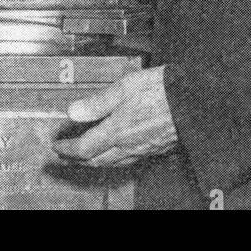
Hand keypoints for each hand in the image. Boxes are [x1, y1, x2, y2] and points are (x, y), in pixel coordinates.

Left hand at [53, 66, 177, 166]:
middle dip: (77, 160)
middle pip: (97, 161)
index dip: (67, 149)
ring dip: (95, 161)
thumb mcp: (123, 88)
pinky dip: (115, 158)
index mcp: (118, 131)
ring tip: (86, 155)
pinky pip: (130, 160)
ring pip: (113, 163)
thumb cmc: (160, 89)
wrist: (194, 100)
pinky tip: (116, 151)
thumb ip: (97, 102)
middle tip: (65, 154)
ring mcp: (143, 150)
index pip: (84, 148)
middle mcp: (129, 145)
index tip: (56, 146)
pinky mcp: (156, 149)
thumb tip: (72, 112)